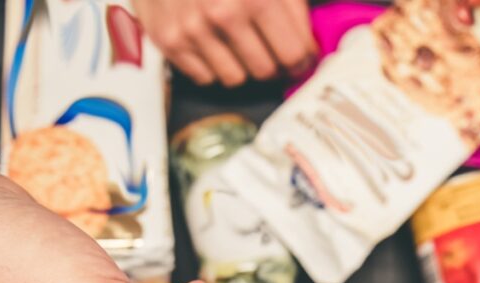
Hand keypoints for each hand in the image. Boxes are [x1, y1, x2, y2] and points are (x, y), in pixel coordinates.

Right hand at [131, 0, 316, 86]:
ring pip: (234, 78)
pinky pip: (204, 77)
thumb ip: (292, 5)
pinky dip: (211, 64)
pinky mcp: (171, 40)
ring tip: (236, 41)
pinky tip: (212, 41)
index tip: (301, 60)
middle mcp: (224, 15)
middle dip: (272, 63)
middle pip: (264, 71)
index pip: (293, 53)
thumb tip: (308, 46)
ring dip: (240, 65)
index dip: (301, 60)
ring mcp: (195, 30)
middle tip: (269, 50)